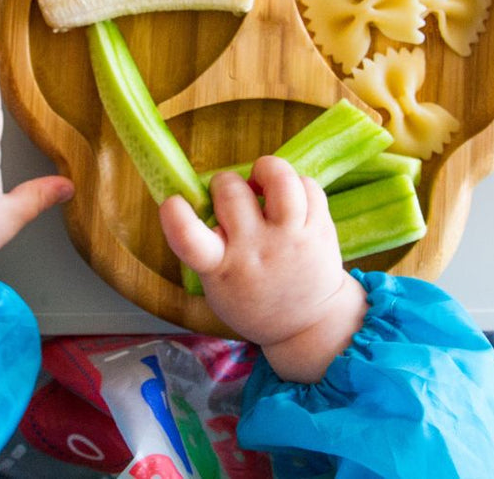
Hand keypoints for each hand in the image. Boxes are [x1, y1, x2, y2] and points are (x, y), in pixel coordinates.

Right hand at [159, 156, 366, 382]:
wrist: (309, 324)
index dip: (176, 215)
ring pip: (280, 179)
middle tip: (231, 196)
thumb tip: (202, 194)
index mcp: (221, 268)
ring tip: (263, 182)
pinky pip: (309, 185)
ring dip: (266, 170)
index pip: (189, 239)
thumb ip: (205, 245)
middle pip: (232, 191)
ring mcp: (291, 238)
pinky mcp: (320, 229)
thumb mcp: (216, 284)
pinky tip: (289, 198)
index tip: (173, 202)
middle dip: (225, 183)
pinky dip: (296, 184)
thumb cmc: (251, 297)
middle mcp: (256, 249)